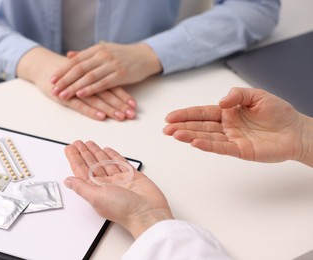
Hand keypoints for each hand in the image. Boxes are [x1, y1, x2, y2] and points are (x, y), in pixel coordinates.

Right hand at [16, 47, 136, 120]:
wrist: (41, 64)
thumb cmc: (64, 69)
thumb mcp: (82, 70)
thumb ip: (96, 76)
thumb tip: (113, 81)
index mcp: (93, 73)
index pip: (112, 85)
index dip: (123, 95)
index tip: (134, 105)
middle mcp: (86, 80)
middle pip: (108, 93)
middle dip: (120, 104)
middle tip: (131, 114)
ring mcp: (75, 89)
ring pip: (97, 99)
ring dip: (110, 109)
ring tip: (121, 117)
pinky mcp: (65, 97)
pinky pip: (80, 105)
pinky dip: (91, 111)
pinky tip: (101, 116)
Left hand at [50, 42, 161, 99]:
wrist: (145, 56)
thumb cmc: (123, 54)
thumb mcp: (103, 49)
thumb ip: (86, 54)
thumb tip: (69, 55)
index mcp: (96, 49)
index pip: (75, 60)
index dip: (63, 70)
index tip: (52, 78)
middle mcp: (102, 55)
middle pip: (79, 69)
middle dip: (65, 80)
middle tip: (54, 89)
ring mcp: (111, 65)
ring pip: (88, 77)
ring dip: (74, 87)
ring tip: (63, 95)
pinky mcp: (120, 75)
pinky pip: (102, 83)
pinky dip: (90, 89)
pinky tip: (81, 94)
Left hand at [64, 140, 172, 238]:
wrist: (148, 212)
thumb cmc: (123, 209)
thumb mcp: (97, 197)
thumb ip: (82, 187)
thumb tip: (67, 181)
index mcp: (96, 190)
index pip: (81, 171)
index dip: (75, 159)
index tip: (69, 148)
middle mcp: (107, 184)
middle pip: (92, 164)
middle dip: (84, 153)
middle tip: (77, 143)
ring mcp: (120, 179)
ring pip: (105, 162)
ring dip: (96, 152)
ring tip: (88, 143)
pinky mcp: (132, 175)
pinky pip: (120, 162)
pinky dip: (114, 155)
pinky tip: (107, 150)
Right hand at [164, 87, 312, 165]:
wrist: (297, 131)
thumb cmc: (279, 113)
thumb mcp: (257, 95)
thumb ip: (237, 95)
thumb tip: (221, 102)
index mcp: (228, 112)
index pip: (202, 112)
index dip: (186, 114)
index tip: (170, 116)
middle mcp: (226, 126)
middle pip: (199, 126)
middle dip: (182, 127)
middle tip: (166, 129)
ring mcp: (232, 139)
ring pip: (206, 137)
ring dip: (190, 136)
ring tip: (175, 135)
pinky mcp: (240, 150)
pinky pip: (221, 148)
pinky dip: (208, 146)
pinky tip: (195, 143)